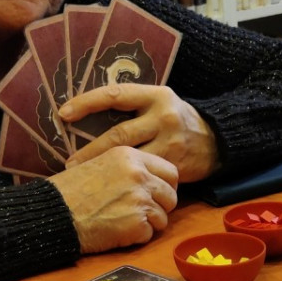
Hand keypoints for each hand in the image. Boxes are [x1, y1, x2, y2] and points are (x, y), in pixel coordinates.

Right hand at [49, 146, 178, 254]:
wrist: (54, 213)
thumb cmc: (71, 191)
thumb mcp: (99, 163)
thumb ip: (128, 168)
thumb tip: (150, 179)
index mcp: (130, 156)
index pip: (170, 171)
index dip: (166, 186)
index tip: (156, 194)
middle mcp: (139, 175)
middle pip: (171, 195)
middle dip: (160, 207)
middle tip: (141, 212)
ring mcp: (140, 200)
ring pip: (163, 217)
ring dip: (148, 224)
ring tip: (124, 222)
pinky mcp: (137, 223)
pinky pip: (149, 234)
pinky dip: (136, 237)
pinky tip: (117, 231)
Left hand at [60, 83, 220, 182]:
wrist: (218, 141)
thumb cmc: (179, 120)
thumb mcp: (161, 102)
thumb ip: (134, 106)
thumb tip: (89, 111)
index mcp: (156, 95)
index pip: (116, 94)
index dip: (88, 102)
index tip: (63, 113)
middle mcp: (163, 116)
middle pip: (119, 134)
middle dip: (91, 149)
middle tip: (70, 162)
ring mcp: (171, 142)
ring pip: (130, 156)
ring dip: (104, 167)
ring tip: (84, 175)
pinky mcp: (176, 165)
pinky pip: (146, 174)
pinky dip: (127, 180)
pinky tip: (112, 186)